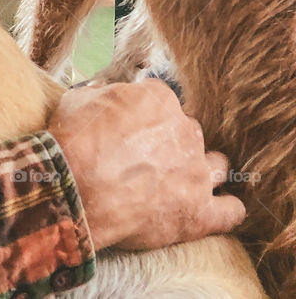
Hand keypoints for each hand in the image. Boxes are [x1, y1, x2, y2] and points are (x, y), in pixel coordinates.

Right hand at [48, 80, 245, 250]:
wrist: (74, 185)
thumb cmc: (72, 140)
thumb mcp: (76, 101)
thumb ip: (97, 95)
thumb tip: (101, 91)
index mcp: (158, 100)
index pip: (161, 99)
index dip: (144, 114)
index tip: (129, 127)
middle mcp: (185, 130)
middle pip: (189, 131)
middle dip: (172, 142)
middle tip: (146, 156)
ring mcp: (197, 172)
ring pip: (217, 165)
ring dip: (203, 171)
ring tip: (182, 181)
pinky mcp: (200, 211)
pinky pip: (231, 211)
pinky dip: (225, 210)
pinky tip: (212, 210)